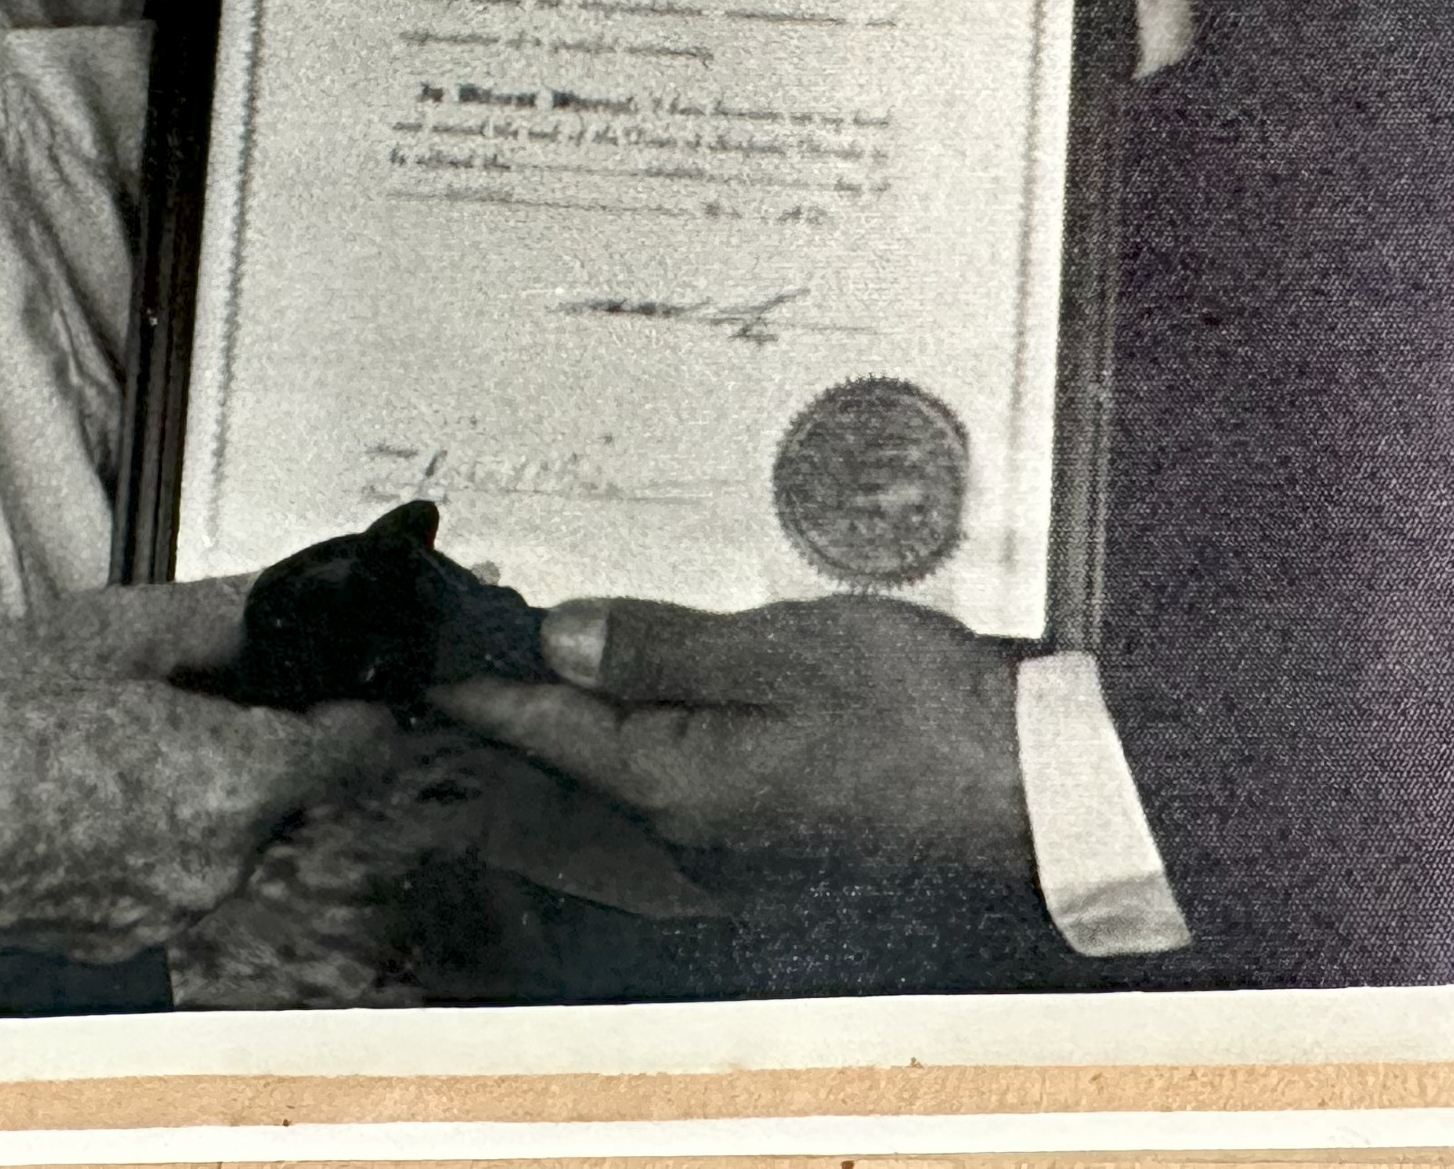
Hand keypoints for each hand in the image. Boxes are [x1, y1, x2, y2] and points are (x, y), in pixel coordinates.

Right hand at [0, 577, 397, 959]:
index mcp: (234, 784)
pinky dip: (152, 829)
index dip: (356, 695)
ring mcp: (166, 912)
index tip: (340, 669)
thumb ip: (223, 615)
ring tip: (119, 732)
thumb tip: (284, 601)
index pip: (361, 744)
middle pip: (292, 788)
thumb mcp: (114, 629)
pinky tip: (85, 785)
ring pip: (230, 831)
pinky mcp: (120, 936)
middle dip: (263, 733)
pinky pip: (173, 870)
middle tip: (195, 684)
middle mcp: (216, 865)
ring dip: (205, 783)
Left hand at [427, 595, 1024, 874]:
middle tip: (484, 611)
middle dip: (523, 682)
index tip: (421, 639)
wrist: (1033, 793)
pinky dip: (647, 721)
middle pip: (571, 753)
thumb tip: (562, 636)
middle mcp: (687, 834)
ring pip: (623, 762)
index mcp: (675, 788)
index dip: (473, 675)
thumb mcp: (784, 652)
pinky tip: (657, 678)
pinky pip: (677, 772)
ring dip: (586, 700)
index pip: (540, 726)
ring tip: (556, 629)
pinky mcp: (768, 830)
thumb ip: (662, 646)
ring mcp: (727, 841)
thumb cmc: (925, 723)